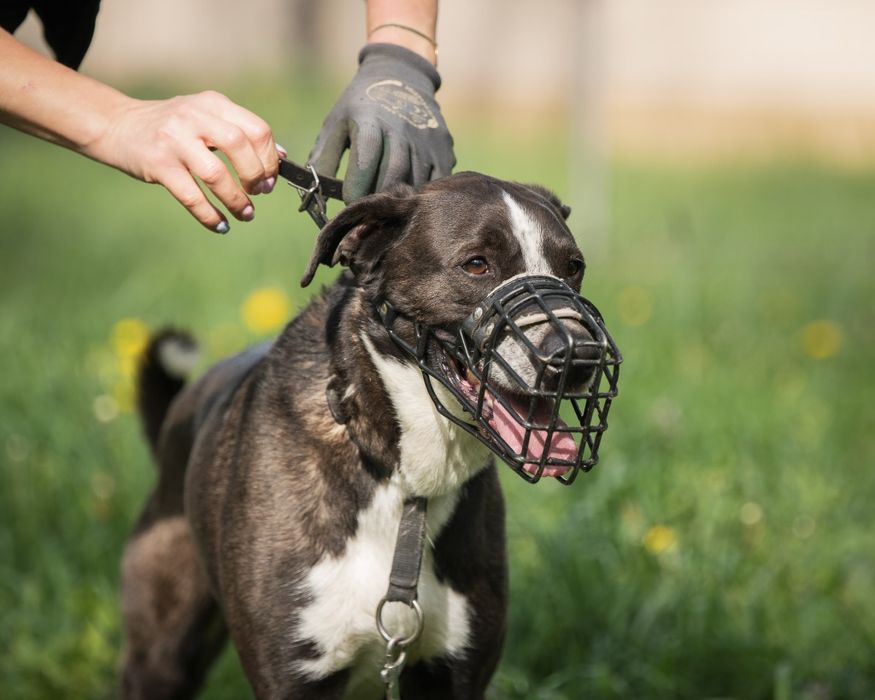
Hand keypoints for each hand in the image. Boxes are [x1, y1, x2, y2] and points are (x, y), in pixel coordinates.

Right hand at [89, 91, 281, 232]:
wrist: (116, 125)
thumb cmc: (171, 127)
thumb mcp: (206, 117)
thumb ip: (240, 132)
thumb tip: (280, 157)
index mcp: (212, 104)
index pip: (256, 129)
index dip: (269, 158)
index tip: (270, 179)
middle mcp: (194, 117)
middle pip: (239, 146)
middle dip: (256, 175)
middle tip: (259, 193)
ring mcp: (174, 140)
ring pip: (216, 174)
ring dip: (236, 200)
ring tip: (246, 214)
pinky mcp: (158, 164)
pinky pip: (191, 196)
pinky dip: (210, 216)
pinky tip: (221, 225)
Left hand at [309, 43, 454, 202]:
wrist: (401, 76)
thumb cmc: (361, 106)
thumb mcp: (336, 123)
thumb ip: (324, 157)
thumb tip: (314, 191)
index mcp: (370, 122)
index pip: (364, 163)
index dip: (355, 190)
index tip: (349, 202)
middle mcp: (401, 130)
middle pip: (392, 176)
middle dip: (377, 197)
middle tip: (368, 212)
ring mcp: (426, 140)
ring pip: (415, 182)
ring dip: (398, 199)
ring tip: (385, 206)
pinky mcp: (443, 148)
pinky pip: (435, 180)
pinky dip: (421, 193)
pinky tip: (408, 194)